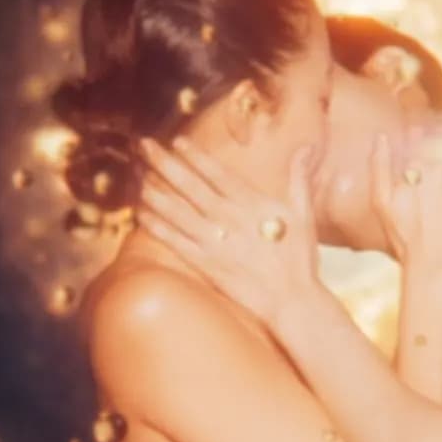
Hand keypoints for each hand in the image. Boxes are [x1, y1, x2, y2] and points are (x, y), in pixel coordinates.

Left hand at [136, 137, 324, 325]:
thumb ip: (298, 178)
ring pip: (176, 211)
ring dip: (154, 191)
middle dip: (165, 162)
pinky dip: (156, 226)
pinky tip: (141, 213)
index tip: (176, 141)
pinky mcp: (205, 265)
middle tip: (145, 145)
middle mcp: (229, 219)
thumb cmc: (298, 258)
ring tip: (136, 175)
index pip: (217, 173)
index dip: (195, 155)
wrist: (291, 301)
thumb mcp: (302, 214)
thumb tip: (305, 147)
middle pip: (190, 185)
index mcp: (252, 204)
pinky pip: (175, 241)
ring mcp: (215, 243)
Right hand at [370, 127, 441, 268]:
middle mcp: (436, 166)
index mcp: (413, 164)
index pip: (416, 131)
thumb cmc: (403, 232)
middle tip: (434, 139)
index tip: (414, 136)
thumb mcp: (381, 201)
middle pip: (440, 132)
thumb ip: (379, 166)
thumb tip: (380, 137)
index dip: (416, 131)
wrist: (433, 258)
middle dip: (436, 131)